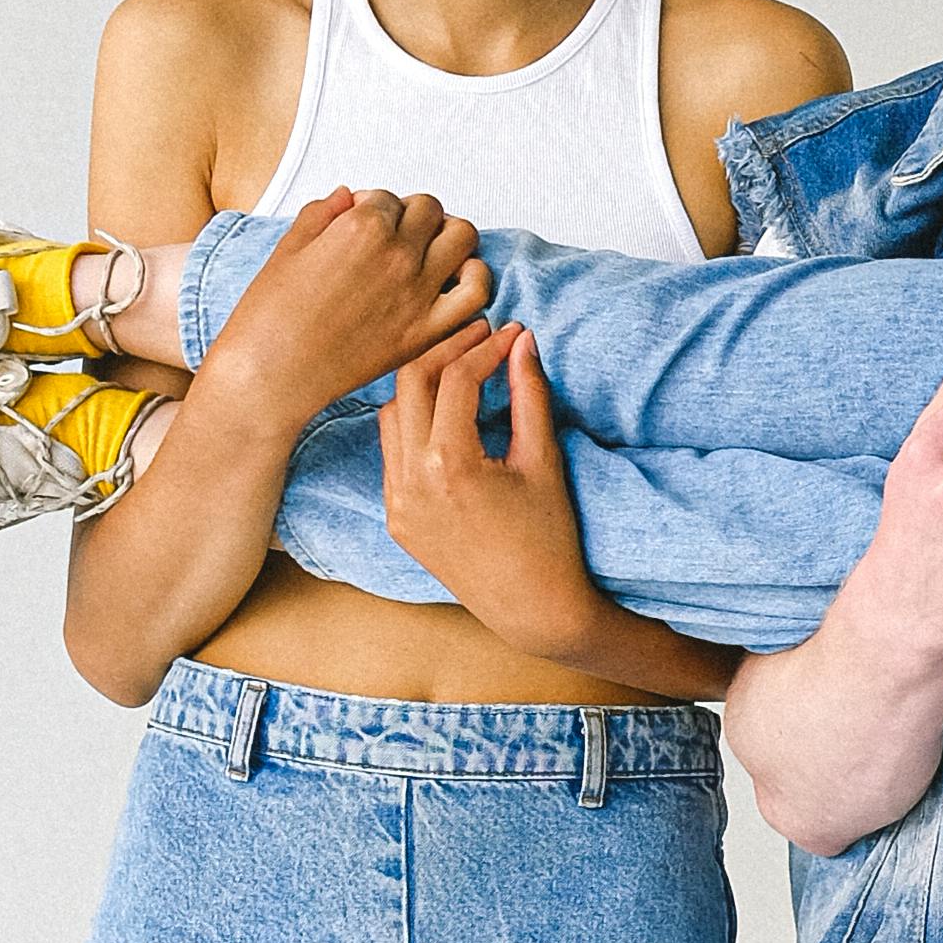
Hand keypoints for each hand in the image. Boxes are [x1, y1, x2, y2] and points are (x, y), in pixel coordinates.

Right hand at [207, 181, 489, 424]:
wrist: (271, 375)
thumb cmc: (269, 316)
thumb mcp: (288, 248)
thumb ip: (322, 213)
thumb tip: (349, 196)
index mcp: (361, 226)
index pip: (387, 196)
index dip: (373, 207)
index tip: (361, 222)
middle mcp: (397, 253)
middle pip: (429, 209)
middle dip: (412, 215)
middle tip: (396, 234)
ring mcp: (418, 292)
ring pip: (463, 238)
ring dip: (450, 237)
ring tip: (431, 250)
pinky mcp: (427, 330)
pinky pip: (477, 293)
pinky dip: (475, 279)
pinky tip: (456, 281)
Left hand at [378, 322, 610, 646]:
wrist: (533, 608)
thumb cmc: (550, 538)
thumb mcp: (544, 460)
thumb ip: (530, 395)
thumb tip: (523, 342)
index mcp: (451, 465)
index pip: (456, 379)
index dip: (485, 348)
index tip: (511, 334)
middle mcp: (412, 482)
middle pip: (412, 384)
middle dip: (446, 352)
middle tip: (480, 337)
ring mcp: (398, 502)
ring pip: (392, 414)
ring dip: (424, 386)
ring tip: (462, 372)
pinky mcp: (396, 518)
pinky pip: (392, 453)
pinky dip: (414, 424)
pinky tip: (445, 417)